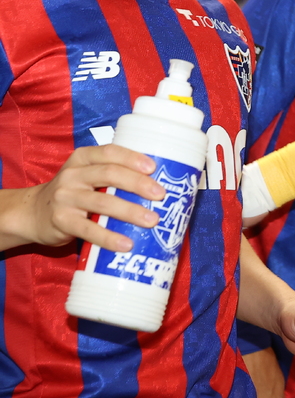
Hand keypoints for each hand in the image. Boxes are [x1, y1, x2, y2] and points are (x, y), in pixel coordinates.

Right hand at [1, 145, 162, 252]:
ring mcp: (65, 197)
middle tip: (161, 195)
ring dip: (130, 212)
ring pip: (102, 202)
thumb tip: (159, 184)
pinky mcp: (61, 221)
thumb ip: (112, 175)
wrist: (31, 213)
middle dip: (138, 184)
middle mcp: (73, 174)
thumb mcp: (86, 176)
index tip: (153, 167)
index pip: (109, 152)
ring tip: (152, 220)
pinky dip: (109, 238)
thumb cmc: (73, 193)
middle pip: (110, 174)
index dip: (132, 158)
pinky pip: (89, 230)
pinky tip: (127, 244)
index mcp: (83, 158)